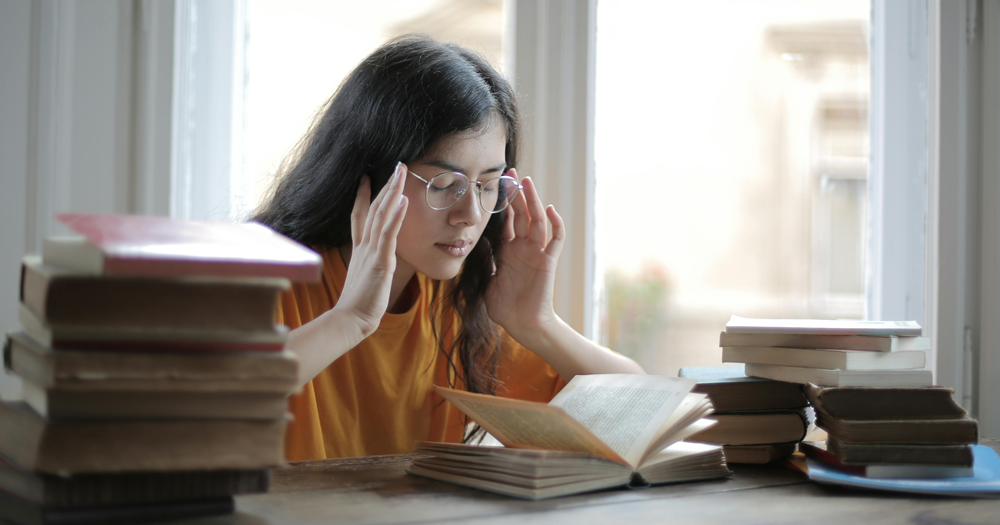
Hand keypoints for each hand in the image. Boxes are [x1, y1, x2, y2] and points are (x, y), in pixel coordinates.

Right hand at [334, 163, 408, 336]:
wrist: (350, 319)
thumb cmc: (359, 304)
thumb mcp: (364, 277)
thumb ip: (368, 265)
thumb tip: (374, 262)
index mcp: (360, 249)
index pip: (360, 215)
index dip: (364, 195)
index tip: (366, 177)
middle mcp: (364, 245)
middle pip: (374, 208)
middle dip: (385, 185)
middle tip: (396, 165)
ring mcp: (371, 251)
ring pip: (381, 215)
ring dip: (392, 191)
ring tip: (401, 172)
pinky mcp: (380, 262)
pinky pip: (388, 234)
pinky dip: (396, 216)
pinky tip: (403, 200)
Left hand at [485, 171, 565, 344]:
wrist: (521, 325)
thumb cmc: (504, 306)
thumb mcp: (486, 278)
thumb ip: (482, 259)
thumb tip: (472, 240)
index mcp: (507, 250)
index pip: (505, 219)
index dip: (502, 202)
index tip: (494, 183)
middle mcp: (523, 247)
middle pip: (522, 214)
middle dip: (517, 193)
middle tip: (511, 172)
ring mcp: (537, 253)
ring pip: (537, 221)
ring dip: (533, 201)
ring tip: (527, 182)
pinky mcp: (548, 262)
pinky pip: (556, 240)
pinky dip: (556, 224)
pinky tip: (550, 210)